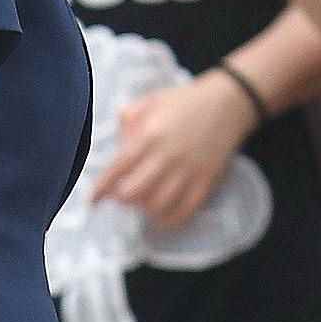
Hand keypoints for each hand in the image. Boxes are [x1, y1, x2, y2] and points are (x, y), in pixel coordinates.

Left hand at [94, 69, 249, 225]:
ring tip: (142, 202)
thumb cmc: (185, 102)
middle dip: (121, 199)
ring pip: (157, 206)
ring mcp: (188, 172)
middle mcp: (167, 157)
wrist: (228, 103)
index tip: (92, 201)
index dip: (101, 188)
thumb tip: (117, 144)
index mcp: (150, 136)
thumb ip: (128, 120)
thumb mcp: (151, 101)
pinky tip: (161, 216)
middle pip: (134, 193)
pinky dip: (168, 220)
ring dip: (143, 209)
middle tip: (120, 196)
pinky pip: (184, 212)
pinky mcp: (205, 182)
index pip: (118, 169)